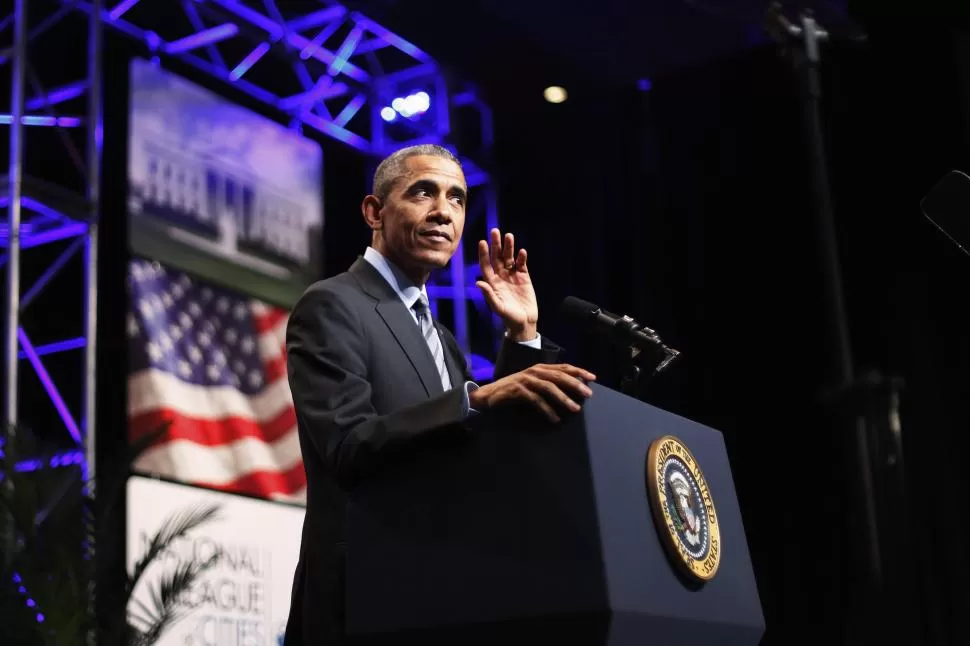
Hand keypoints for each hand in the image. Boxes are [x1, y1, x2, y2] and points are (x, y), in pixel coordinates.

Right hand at [469, 364, 596, 422]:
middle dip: (575, 384)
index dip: (578, 371)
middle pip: (559, 376)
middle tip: (588, 394)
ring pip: (549, 387)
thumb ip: (549, 383)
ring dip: (564, 398)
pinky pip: (536, 400)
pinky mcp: (519, 390)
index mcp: (540, 368)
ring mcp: (526, 380)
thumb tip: (572, 389)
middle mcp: (534, 371)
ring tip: (575, 409)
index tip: (593, 378)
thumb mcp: (533, 383)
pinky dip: (547, 410)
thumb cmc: (515, 390)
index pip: (563, 367)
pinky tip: (555, 419)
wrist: (490, 394)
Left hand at [476, 228, 538, 341]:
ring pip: (509, 258)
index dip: (484, 254)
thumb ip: (489, 295)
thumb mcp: (498, 307)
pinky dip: (521, 258)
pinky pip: (522, 265)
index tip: (482, 242)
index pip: (486, 265)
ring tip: (509, 236)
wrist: (524, 322)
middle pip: (497, 257)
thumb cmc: (508, 317)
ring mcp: (512, 276)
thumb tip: (478, 282)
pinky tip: (521, 252)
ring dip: (509, 247)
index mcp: (492, 282)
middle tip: (495, 231)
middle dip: (496, 245)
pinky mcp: (524, 278)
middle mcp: (501, 276)